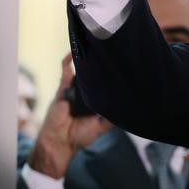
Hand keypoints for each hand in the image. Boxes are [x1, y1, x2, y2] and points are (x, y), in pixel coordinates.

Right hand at [27, 54, 111, 177]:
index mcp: (94, 102)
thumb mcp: (101, 126)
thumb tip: (128, 109)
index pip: (104, 86)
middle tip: (112, 54)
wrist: (60, 141)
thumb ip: (112, 118)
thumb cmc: (80, 135)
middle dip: (100, 66)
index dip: (111, 79)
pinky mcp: (63, 88)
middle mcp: (84, 94)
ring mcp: (73, 90)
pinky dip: (67, 61)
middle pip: (93, 76)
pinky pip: (65, 72)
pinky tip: (73, 52)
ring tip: (96, 46)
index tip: (122, 69)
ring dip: (86, 61)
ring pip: (80, 71)